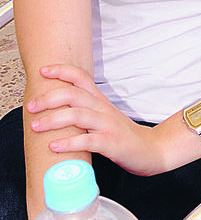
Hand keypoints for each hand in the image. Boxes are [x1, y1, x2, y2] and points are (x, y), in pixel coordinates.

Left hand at [26, 63, 165, 176]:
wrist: (151, 149)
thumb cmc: (122, 134)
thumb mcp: (104, 116)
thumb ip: (85, 110)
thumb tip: (57, 108)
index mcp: (100, 100)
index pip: (81, 77)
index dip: (62, 71)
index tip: (43, 70)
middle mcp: (103, 109)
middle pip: (74, 94)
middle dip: (49, 97)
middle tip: (31, 106)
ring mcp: (108, 125)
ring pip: (78, 115)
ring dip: (54, 119)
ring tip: (36, 126)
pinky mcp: (112, 143)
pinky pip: (88, 140)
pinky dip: (69, 143)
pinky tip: (54, 146)